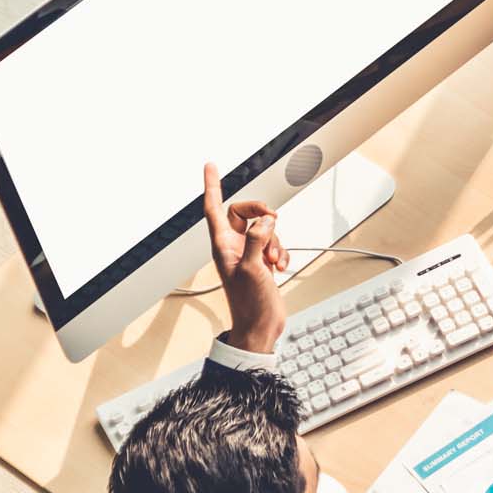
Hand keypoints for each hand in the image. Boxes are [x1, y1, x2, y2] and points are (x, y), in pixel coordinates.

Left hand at [201, 163, 289, 352]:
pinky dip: (281, 253)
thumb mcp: (252, 268)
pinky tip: (280, 267)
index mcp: (223, 245)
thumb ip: (257, 240)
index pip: (213, 207)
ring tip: (274, 260)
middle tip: (273, 220)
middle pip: (245, 214)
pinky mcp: (261, 262)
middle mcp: (233, 246)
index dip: (212, 186)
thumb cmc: (249, 304)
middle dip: (262, 216)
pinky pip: (274, 245)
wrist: (260, 326)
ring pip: (264, 230)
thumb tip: (265, 221)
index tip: (211, 166)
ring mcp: (248, 254)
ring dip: (275, 241)